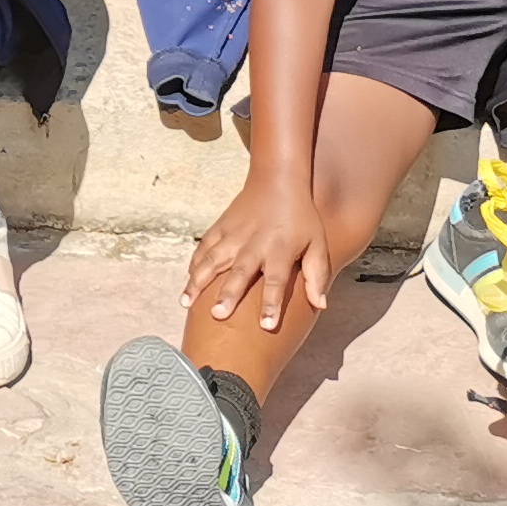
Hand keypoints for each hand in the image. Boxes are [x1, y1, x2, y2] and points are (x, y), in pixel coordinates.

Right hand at [184, 178, 332, 335]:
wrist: (277, 179)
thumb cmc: (301, 216)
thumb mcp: (317, 243)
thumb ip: (317, 274)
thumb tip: (320, 305)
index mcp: (280, 250)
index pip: (276, 281)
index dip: (272, 303)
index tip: (267, 326)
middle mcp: (255, 244)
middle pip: (240, 272)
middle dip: (228, 294)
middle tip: (217, 314)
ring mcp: (234, 235)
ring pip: (213, 260)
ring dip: (199, 281)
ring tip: (186, 302)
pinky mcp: (220, 227)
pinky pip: (204, 248)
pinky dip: (195, 264)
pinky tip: (188, 280)